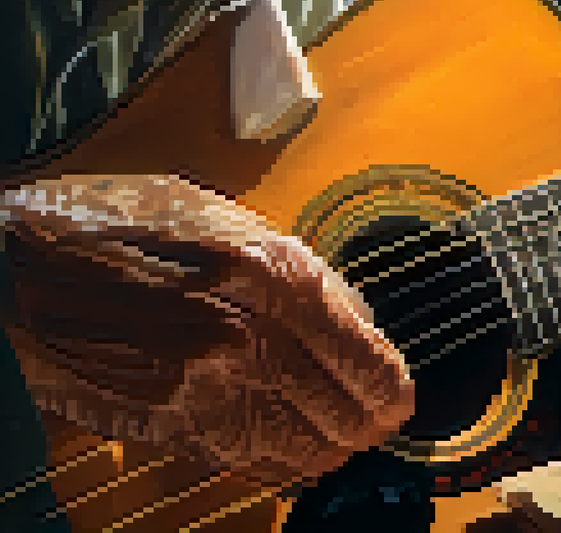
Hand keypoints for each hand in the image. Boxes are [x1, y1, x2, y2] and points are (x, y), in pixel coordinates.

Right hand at [1, 175, 412, 488]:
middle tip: (377, 424)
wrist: (14, 264)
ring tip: (338, 441)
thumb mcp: (226, 219)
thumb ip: (297, 269)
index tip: (399, 396)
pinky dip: (276, 465)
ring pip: (301, 448)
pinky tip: (287, 456)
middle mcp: (249, 335)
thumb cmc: (117, 227)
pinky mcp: (165, 423)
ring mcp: (205, 386)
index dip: (391, 388)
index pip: (368, 359)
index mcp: (275, 274)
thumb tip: (357, 320)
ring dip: (328, 450)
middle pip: (344, 412)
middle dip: (368, 423)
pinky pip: (245, 462)